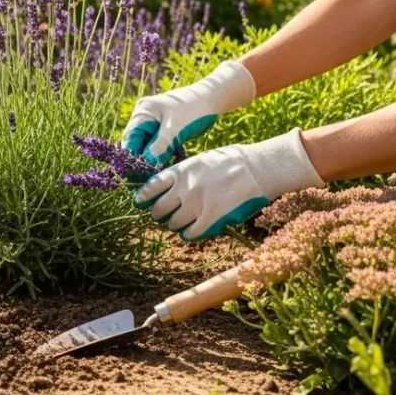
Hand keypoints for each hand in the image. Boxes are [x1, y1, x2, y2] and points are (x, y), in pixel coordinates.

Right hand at [123, 60, 255, 165]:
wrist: (213, 99)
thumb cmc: (194, 108)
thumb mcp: (175, 128)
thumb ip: (159, 146)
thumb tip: (146, 164)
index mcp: (143, 112)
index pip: (130, 137)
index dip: (131, 155)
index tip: (135, 173)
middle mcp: (145, 117)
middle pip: (136, 143)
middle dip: (140, 159)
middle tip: (144, 178)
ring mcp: (154, 124)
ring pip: (147, 146)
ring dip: (150, 159)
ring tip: (153, 175)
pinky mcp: (164, 130)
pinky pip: (157, 146)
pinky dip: (160, 156)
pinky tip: (162, 167)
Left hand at [133, 128, 323, 241]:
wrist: (256, 169)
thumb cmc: (230, 161)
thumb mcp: (199, 160)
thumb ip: (182, 174)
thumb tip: (167, 187)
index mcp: (180, 171)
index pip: (151, 187)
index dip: (142, 196)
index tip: (139, 202)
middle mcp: (184, 188)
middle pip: (159, 209)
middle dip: (157, 214)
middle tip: (160, 215)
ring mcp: (197, 204)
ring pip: (173, 223)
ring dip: (174, 224)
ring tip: (178, 222)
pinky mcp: (211, 219)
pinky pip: (191, 233)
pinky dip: (188, 234)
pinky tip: (190, 231)